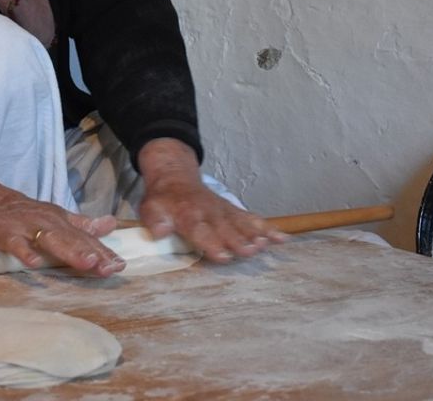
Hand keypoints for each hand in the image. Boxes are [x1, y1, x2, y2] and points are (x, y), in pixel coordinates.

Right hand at [0, 170, 124, 275]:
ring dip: (69, 251)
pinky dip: (26, 253)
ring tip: (87, 263)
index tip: (120, 265)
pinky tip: (35, 264)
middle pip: (73, 239)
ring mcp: (27, 227)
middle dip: (92, 253)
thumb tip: (111, 224)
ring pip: (51, 240)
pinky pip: (16, 244)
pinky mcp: (6, 234)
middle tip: (109, 267)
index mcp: (61, 220)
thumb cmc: (26, 214)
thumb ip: (83, 224)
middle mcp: (48, 222)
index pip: (86, 238)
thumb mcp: (57, 216)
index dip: (103, 251)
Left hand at [137, 138, 287, 261]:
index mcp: (188, 215)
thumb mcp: (150, 208)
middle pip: (225, 228)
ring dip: (255, 234)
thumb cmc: (163, 200)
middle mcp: (209, 213)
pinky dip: (267, 228)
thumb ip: (155, 220)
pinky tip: (282, 238)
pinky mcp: (233, 211)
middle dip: (238, 240)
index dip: (211, 243)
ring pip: (241, 223)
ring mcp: (223, 211)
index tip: (223, 255)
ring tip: (266, 244)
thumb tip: (160, 231)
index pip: (200, 230)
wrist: (176, 177)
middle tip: (250, 251)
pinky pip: (251, 219)